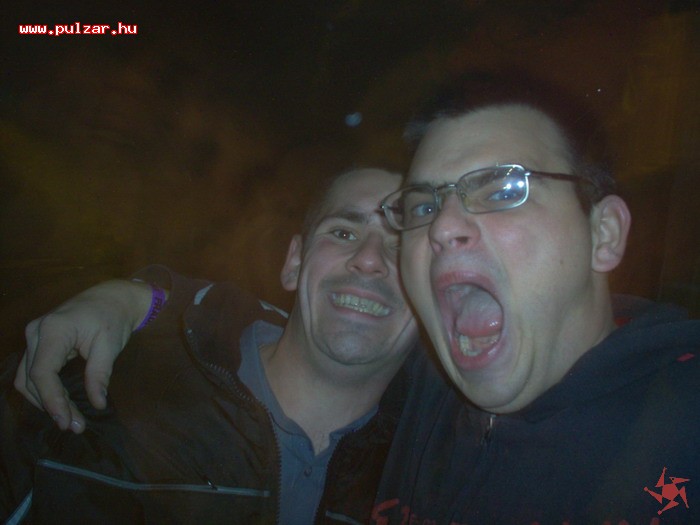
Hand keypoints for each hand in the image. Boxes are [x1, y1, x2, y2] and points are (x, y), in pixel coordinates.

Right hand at [14, 280, 155, 432]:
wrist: (112, 298)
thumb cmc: (113, 318)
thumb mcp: (110, 345)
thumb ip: (100, 374)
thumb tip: (98, 404)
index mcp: (54, 329)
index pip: (42, 373)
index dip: (51, 401)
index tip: (66, 422)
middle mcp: (36, 332)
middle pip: (32, 378)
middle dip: (51, 406)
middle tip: (75, 426)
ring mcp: (34, 336)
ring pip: (28, 378)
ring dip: (46, 401)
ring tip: (71, 420)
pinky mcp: (39, 342)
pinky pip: (34, 371)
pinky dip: (46, 390)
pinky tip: (63, 404)